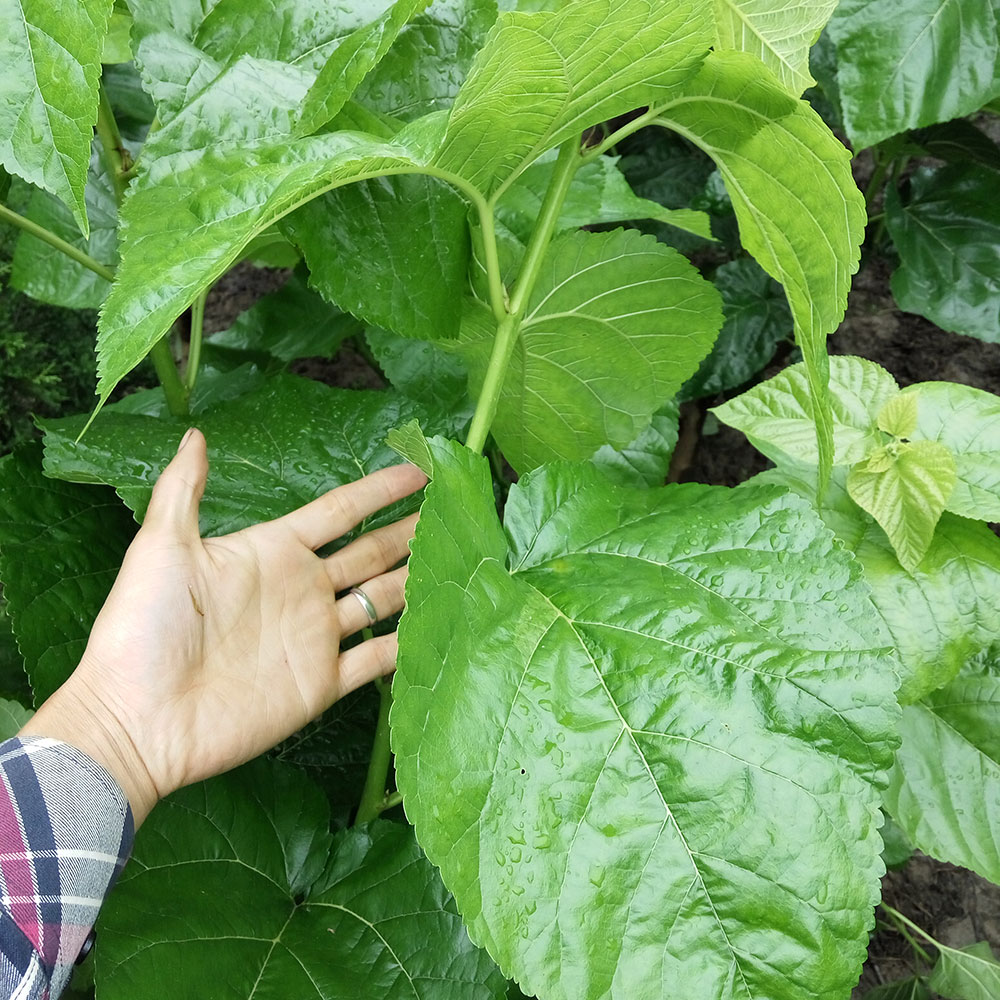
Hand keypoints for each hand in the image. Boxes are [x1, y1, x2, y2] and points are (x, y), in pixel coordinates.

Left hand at [20, 428, 425, 823]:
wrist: (136, 717)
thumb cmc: (141, 628)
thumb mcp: (160, 546)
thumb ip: (184, 490)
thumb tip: (193, 434)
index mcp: (273, 551)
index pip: (340, 512)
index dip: (380, 490)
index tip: (420, 470)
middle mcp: (301, 590)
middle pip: (371, 552)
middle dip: (411, 531)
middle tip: (454, 512)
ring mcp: (314, 638)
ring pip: (382, 600)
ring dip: (417, 580)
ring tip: (458, 560)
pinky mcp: (320, 684)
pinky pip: (376, 660)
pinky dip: (407, 644)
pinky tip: (438, 626)